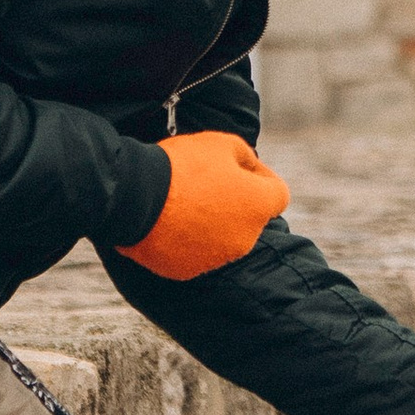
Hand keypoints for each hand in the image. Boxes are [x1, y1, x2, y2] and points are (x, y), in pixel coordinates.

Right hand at [117, 133, 291, 280]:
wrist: (136, 197)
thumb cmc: (182, 166)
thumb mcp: (221, 143)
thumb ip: (245, 156)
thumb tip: (249, 169)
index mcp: (259, 206)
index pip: (278, 194)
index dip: (262, 177)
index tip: (240, 169)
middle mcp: (245, 239)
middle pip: (248, 218)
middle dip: (234, 201)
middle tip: (204, 182)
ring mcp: (216, 259)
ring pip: (221, 237)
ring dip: (210, 222)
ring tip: (181, 201)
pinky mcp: (188, 271)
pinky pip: (193, 252)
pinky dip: (186, 240)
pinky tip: (166, 221)